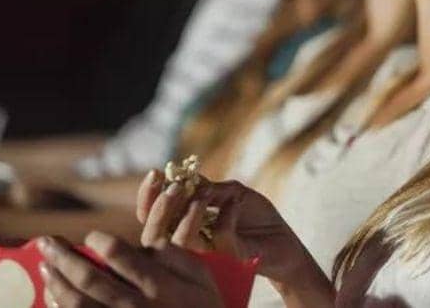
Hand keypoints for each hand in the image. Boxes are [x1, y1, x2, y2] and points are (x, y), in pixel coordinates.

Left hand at [37, 232, 224, 307]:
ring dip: (56, 283)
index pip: (120, 256)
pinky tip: (53, 297)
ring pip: (77, 304)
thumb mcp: (203, 279)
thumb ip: (176, 256)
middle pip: (90, 279)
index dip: (100, 242)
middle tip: (46, 242)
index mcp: (160, 286)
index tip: (91, 237)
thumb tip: (146, 244)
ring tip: (45, 266)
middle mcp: (136, 307)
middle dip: (64, 257)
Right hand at [136, 171, 300, 283]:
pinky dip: (227, 214)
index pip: (152, 215)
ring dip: (192, 210)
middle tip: (176, 186)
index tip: (156, 172)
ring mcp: (207, 254)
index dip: (148, 195)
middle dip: (161, 206)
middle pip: (155, 232)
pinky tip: (237, 202)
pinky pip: (220, 236)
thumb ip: (208, 187)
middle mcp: (188, 243)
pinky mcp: (229, 258)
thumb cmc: (254, 214)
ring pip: (184, 239)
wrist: (282, 237)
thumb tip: (183, 179)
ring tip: (205, 192)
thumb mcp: (231, 192)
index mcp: (183, 225)